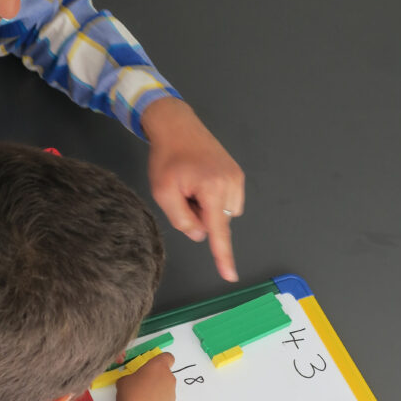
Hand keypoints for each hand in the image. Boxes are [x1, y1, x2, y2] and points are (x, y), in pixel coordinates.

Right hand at [116, 351, 175, 400]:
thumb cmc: (133, 396)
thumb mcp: (123, 381)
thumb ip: (130, 377)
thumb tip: (130, 382)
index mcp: (158, 366)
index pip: (167, 357)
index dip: (160, 360)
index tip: (152, 365)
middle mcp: (168, 377)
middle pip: (164, 373)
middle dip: (154, 377)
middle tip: (140, 383)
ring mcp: (171, 392)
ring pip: (164, 387)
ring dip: (155, 390)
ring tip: (140, 398)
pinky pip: (164, 399)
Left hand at [142, 98, 244, 281]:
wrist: (177, 125)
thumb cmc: (167, 157)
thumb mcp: (164, 192)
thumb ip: (181, 219)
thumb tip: (200, 234)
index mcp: (213, 189)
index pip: (218, 231)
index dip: (223, 256)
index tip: (230, 275)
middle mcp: (231, 184)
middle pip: (217, 222)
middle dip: (200, 215)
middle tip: (183, 192)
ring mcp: (237, 178)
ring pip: (221, 213)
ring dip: (206, 208)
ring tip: (191, 184)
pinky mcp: (237, 174)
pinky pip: (226, 201)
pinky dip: (212, 199)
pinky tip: (200, 181)